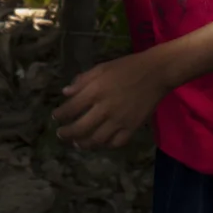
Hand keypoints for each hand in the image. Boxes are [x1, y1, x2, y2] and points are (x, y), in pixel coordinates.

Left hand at [54, 51, 174, 148]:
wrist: (156, 73)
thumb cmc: (127, 67)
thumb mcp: (102, 68)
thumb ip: (82, 81)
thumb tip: (66, 93)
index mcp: (96, 90)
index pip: (71, 108)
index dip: (60, 115)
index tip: (55, 117)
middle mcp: (105, 108)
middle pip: (80, 128)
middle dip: (67, 133)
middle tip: (61, 134)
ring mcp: (119, 120)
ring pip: (96, 140)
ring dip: (83, 143)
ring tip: (77, 142)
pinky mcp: (132, 128)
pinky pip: (115, 143)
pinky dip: (105, 146)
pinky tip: (99, 143)